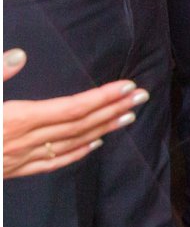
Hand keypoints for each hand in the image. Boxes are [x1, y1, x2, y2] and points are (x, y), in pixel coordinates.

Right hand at [3, 50, 147, 178]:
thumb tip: (20, 55)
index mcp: (17, 119)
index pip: (72, 107)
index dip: (102, 97)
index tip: (127, 87)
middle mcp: (25, 140)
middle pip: (79, 125)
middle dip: (113, 109)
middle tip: (140, 97)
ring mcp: (20, 159)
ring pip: (71, 144)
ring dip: (102, 130)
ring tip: (128, 116)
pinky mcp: (13, 171)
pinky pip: (52, 163)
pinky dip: (78, 153)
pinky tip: (95, 145)